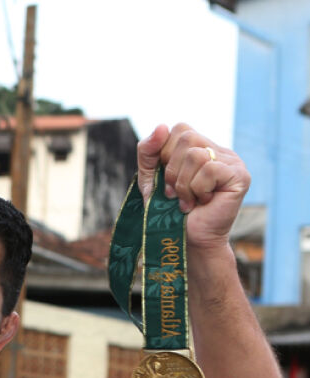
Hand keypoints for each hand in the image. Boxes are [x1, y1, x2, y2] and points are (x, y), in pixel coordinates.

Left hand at [136, 123, 250, 249]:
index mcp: (200, 147)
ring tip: (187, 200)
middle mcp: (219, 150)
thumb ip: (149, 151)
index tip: (166, 179)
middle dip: (172, 170)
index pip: (179, 129)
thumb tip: (161, 126)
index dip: (164, 153)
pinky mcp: (240, 176)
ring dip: (183, 184)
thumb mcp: (150, 178)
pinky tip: (202, 202)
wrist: (185, 239)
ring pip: (196, 155)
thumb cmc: (168, 210)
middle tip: (175, 193)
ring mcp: (233, 162)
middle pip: (186, 138)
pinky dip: (197, 190)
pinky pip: (209, 169)